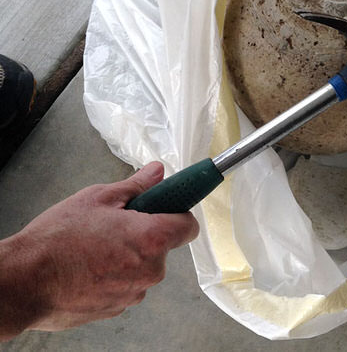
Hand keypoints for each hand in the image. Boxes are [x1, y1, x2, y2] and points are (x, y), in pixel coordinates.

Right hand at [0, 162, 198, 337]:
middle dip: (146, 233)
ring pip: (143, 266)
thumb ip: (136, 186)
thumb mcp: (99, 198)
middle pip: (164, 246)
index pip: (188, 226)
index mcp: (151, 238)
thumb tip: (157, 173)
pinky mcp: (116, 308)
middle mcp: (149, 270)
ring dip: (129, 255)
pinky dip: (114, 275)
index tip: (167, 207)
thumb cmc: (58, 240)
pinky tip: (90, 266)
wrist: (23, 282)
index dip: (178, 213)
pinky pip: (126, 284)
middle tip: (116, 223)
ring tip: (96, 245)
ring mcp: (133, 293)